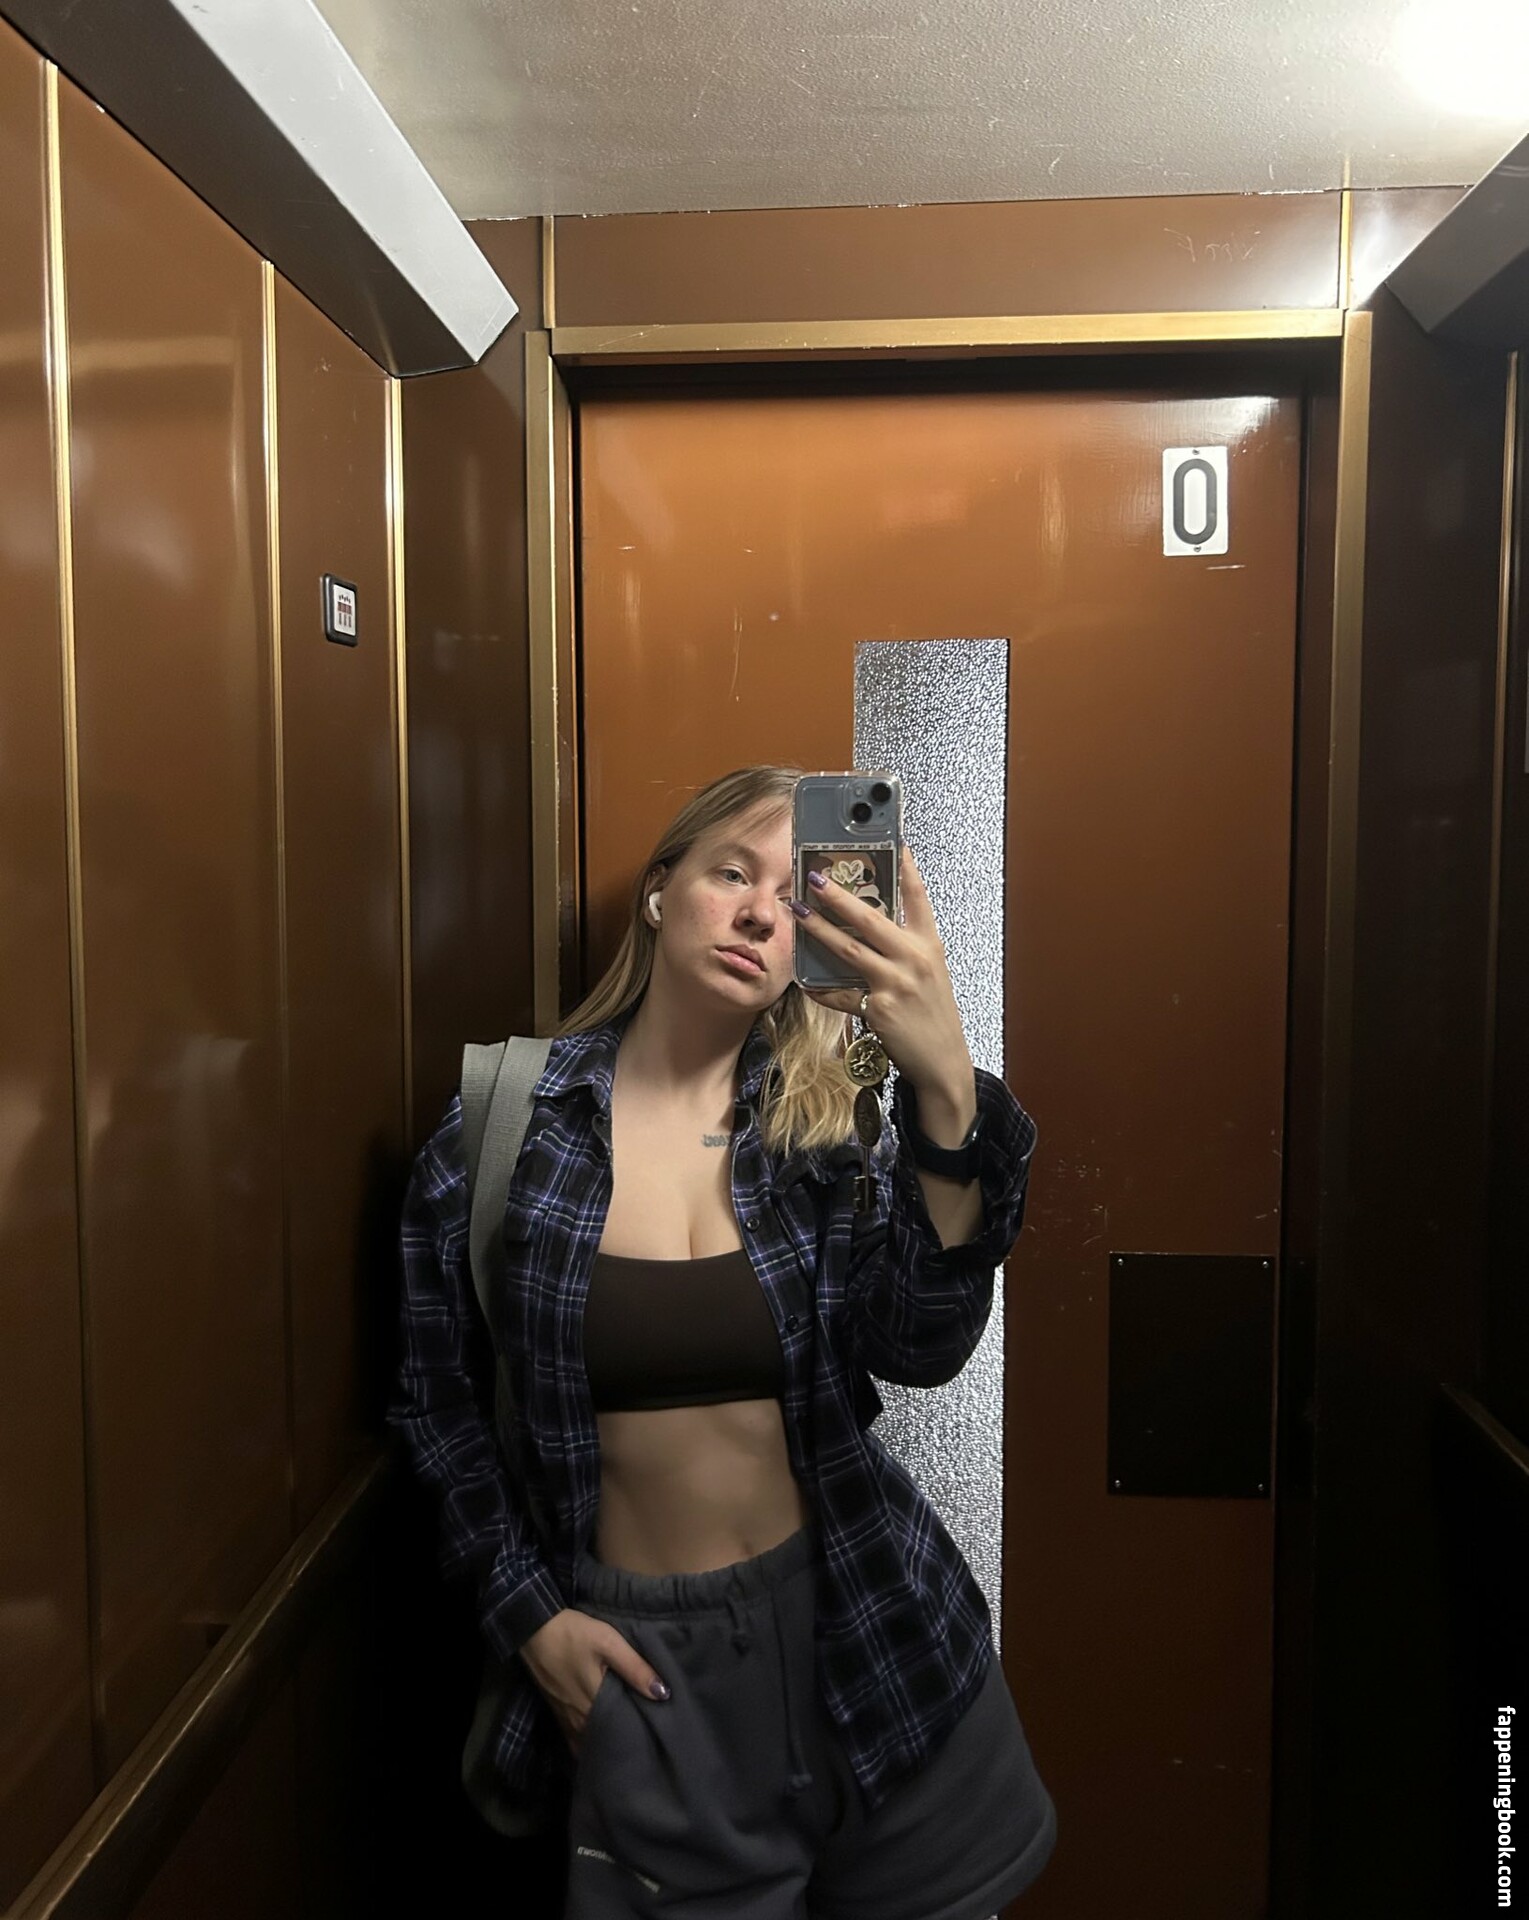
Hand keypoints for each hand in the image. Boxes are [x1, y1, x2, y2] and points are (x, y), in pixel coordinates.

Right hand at [519, 1608, 669, 1759]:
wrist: (532, 1627)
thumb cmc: (572, 1634)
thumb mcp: (608, 1642)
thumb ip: (634, 1668)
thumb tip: (663, 1694)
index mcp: (594, 1704)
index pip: (621, 1732)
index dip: (639, 1735)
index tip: (657, 1734)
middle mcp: (578, 1719)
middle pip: (605, 1739)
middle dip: (623, 1739)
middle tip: (647, 1737)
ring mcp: (565, 1718)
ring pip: (589, 1739)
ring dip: (605, 1739)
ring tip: (627, 1736)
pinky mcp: (557, 1712)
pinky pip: (575, 1736)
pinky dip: (588, 1738)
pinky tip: (600, 1732)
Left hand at [796, 843, 972, 1102]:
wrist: (943, 1059)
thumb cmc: (932, 1012)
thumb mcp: (929, 970)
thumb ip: (905, 945)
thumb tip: (868, 922)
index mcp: (929, 944)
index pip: (917, 896)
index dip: (905, 866)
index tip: (892, 840)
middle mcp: (914, 958)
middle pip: (870, 919)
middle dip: (838, 896)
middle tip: (815, 877)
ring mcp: (896, 983)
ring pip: (849, 950)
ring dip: (820, 930)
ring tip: (799, 913)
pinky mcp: (878, 1009)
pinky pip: (841, 993)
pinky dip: (821, 987)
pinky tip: (804, 979)